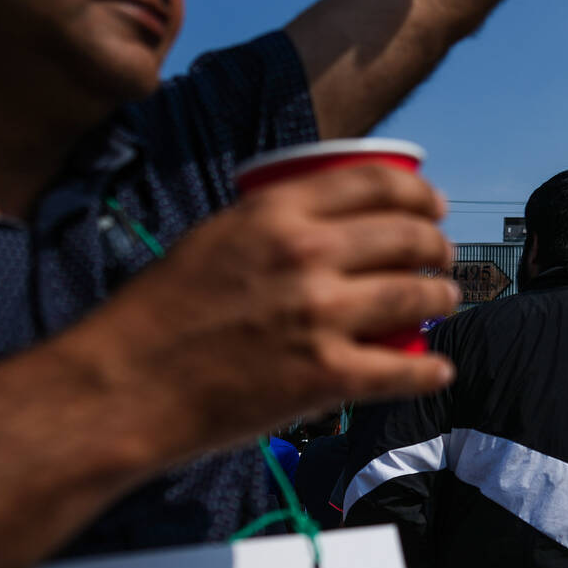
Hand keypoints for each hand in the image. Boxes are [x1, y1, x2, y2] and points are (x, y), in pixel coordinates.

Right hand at [75, 162, 459, 462]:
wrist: (125, 385)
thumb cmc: (157, 314)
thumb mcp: (212, 238)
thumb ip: (269, 224)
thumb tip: (320, 221)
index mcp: (275, 212)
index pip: (377, 182)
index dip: (418, 194)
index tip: (432, 206)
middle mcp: (307, 255)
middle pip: (407, 237)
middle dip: (436, 246)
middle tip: (441, 256)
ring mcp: (321, 316)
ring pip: (417, 296)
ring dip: (441, 296)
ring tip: (443, 299)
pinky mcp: (326, 376)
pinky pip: (403, 370)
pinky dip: (430, 371)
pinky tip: (439, 369)